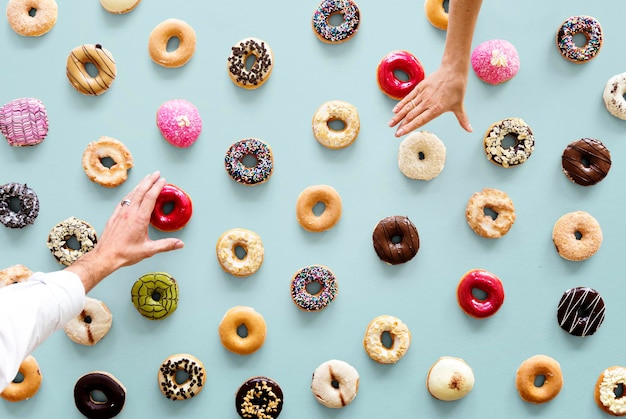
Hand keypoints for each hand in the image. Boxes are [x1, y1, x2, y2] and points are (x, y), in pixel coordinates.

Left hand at [67, 172, 183, 291]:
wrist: (105, 256)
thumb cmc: (124, 253)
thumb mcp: (148, 250)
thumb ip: (166, 245)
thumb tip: (179, 244)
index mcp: (139, 219)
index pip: (150, 197)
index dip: (157, 187)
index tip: (163, 180)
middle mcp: (129, 212)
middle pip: (141, 191)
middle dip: (149, 180)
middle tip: (156, 173)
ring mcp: (120, 213)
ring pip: (132, 194)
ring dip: (140, 184)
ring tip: (146, 179)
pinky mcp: (114, 216)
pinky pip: (124, 200)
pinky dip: (131, 193)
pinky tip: (132, 193)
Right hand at [388, 65, 471, 136]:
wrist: (453, 70)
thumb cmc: (457, 88)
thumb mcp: (459, 106)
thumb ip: (462, 120)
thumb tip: (470, 130)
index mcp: (436, 109)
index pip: (419, 121)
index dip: (408, 128)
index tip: (400, 133)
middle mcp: (427, 103)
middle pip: (411, 116)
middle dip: (402, 125)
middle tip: (395, 133)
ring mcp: (423, 94)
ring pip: (408, 107)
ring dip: (398, 116)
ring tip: (390, 124)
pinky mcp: (420, 87)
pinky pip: (409, 97)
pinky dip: (401, 104)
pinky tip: (395, 111)